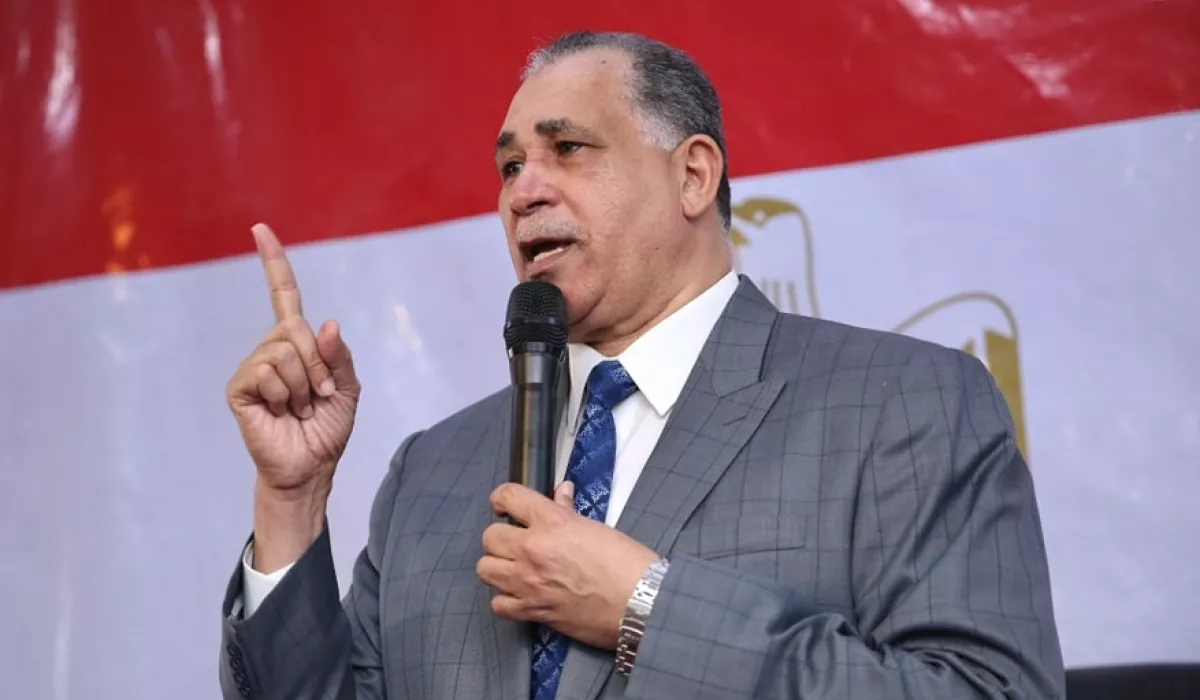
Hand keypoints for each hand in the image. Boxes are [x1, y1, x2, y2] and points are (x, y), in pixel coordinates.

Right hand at [226, 224, 360, 568]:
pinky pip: (266, 372)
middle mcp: (270, 348)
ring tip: (300, 408)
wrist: (311, 467)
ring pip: (284, 352)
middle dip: (319, 365)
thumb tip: (326, 323)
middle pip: (296, 329)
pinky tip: (282, 412)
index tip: (260, 229)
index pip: (283, 295)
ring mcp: (252, 367)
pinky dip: (285, 393)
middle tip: (320, 397)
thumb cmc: (328, 429)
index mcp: (297, 344)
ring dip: (304, 385)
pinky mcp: (239, 387)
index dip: (273, 262)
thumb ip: (339, 355)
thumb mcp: (348, 388)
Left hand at [476, 482, 658, 649]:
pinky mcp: (532, 610)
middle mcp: (533, 549)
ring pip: (485, 569)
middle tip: (517, 542)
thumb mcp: (596, 527)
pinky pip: (498, 604)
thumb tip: (561, 492)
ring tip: (514, 568)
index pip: (508, 497)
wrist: (639, 603)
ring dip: (498, 566)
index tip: (505, 505)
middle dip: (501, 537)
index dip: (502, 498)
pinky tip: (520, 595)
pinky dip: (505, 600)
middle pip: (490, 537)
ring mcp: (529, 582)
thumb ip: (568, 510)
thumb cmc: (626, 564)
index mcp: (552, 522)